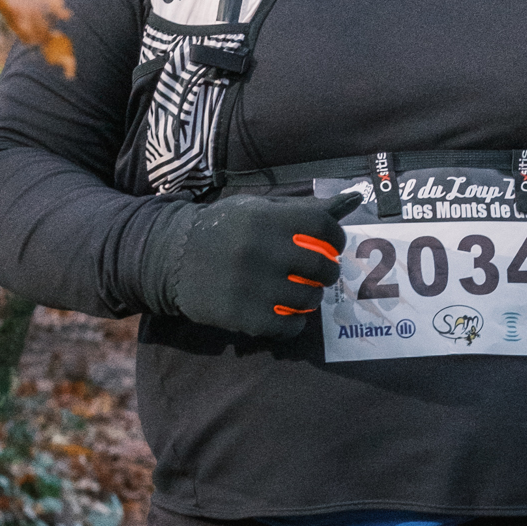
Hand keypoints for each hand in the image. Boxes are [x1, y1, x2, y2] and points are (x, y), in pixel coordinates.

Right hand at [149, 188, 362, 338]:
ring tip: (295, 290)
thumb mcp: (259, 208)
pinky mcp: (243, 316)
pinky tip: (281, 311)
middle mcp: (259, 250)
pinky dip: (292, 322)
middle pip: (323, 268)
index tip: (330, 246)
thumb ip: (306, 209)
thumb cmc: (224, 230)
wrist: (170, 257)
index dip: (336, 239)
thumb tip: (356, 199)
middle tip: (315, 273)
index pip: (324, 227)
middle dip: (326, 273)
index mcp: (265, 218)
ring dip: (310, 298)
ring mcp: (251, 286)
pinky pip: (290, 326)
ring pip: (310, 299)